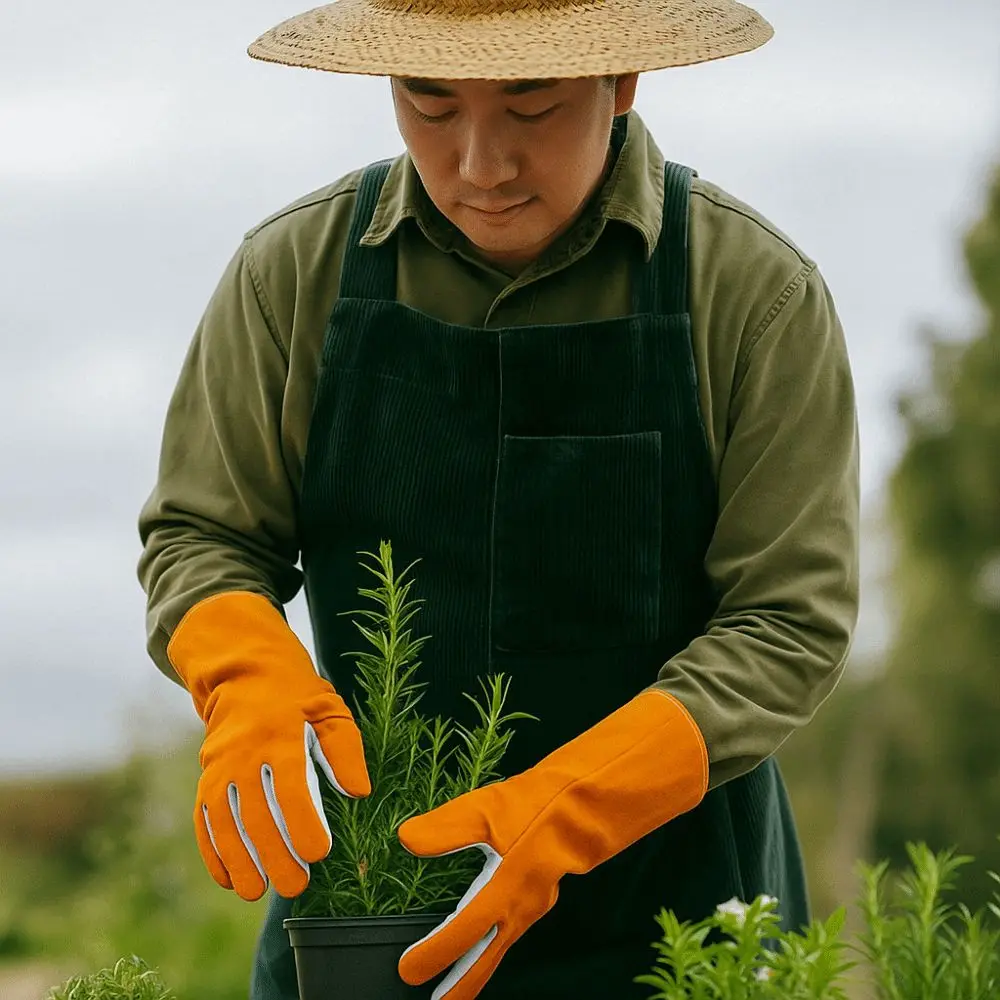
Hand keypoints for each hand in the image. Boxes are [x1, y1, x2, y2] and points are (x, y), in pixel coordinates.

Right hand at [167, 591, 371, 899]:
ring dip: (240, 859)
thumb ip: (344, 749)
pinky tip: (227, 878)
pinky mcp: (206, 774)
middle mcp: (244, 750)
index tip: (319, 853)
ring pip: (226, 819)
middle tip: (296, 886)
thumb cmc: (296, 693)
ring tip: (257, 892)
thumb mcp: (329, 708)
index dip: (303, 822)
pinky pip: (204, 817)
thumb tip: (358, 792)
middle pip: (256, 811)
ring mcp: (219, 764)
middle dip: (274, 853)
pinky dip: (212, 850)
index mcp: (280, 733)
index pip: (290, 785)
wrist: (242, 669)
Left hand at [395, 689, 707, 998]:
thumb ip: (445, 829)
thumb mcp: (484, 809)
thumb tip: (407, 839)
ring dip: (477, 966)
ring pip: (500, 946)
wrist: (585, 803)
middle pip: (485, 957)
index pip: (462, 932)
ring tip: (456, 987)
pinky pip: (510, 930)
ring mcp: (532, 904)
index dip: (434, 954)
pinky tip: (486, 940)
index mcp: (504, 890)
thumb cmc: (536, 805)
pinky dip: (493, 944)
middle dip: (461, 983)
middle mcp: (518, 907)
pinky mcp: (538, 894)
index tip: (408, 971)